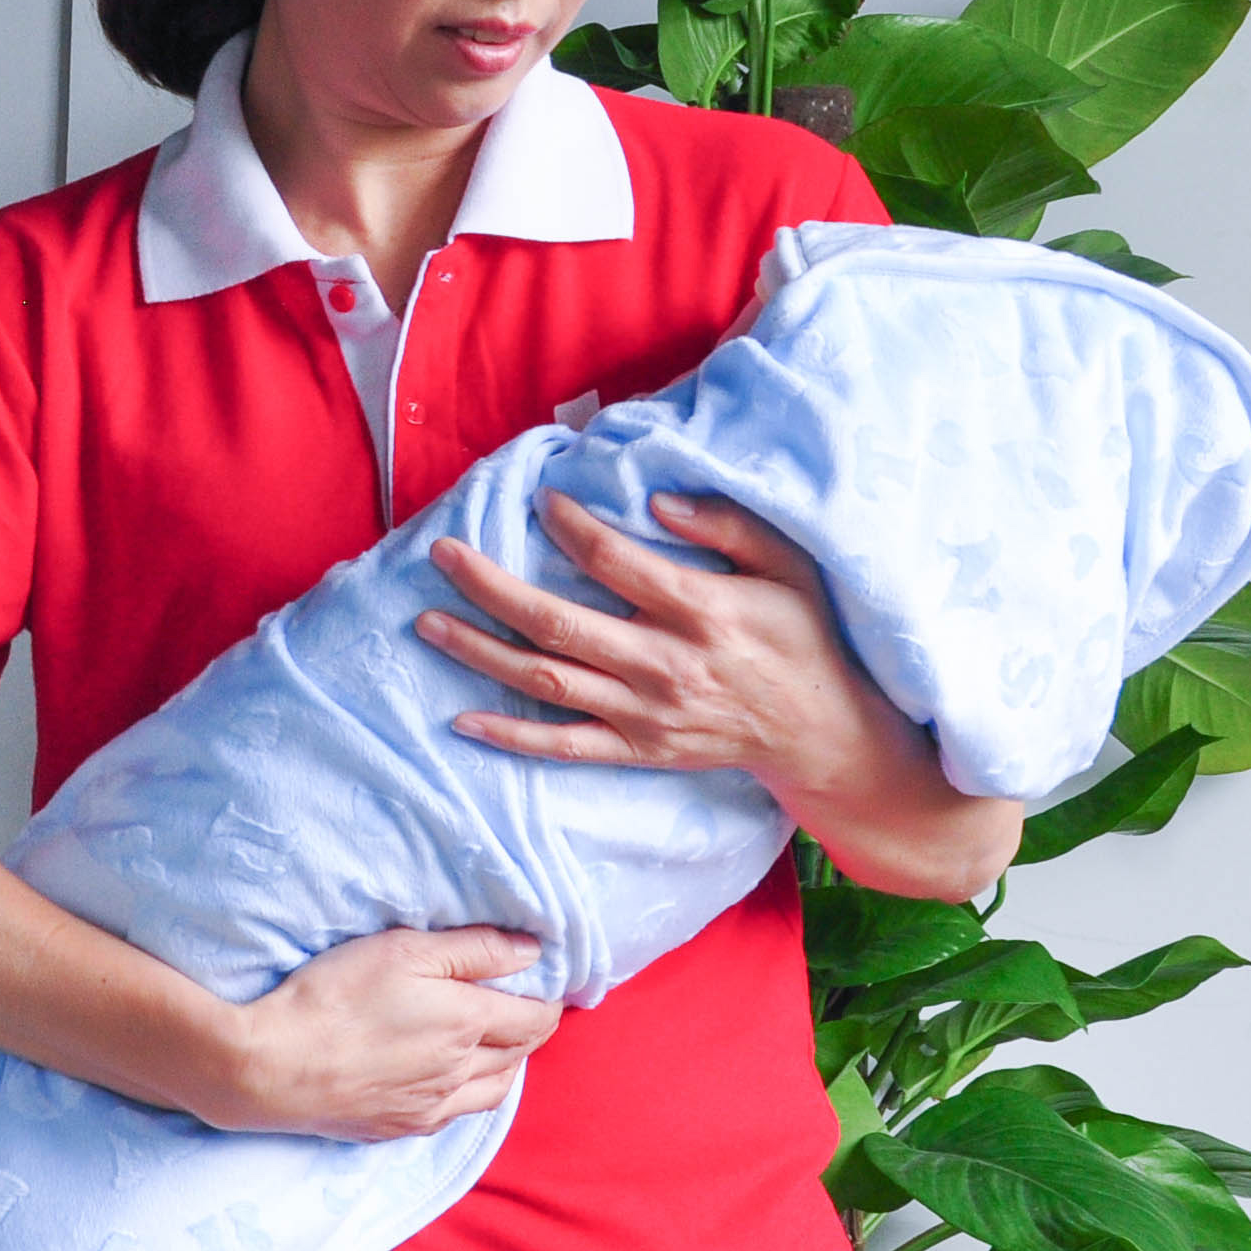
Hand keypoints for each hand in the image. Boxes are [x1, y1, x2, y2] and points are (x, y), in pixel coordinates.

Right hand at [205, 925, 557, 1142]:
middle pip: (521, 1054)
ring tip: (492, 1043)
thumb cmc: (335, 998)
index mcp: (469, 1023)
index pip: (537, 1017)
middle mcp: (462, 1072)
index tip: (544, 983)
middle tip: (520, 1005)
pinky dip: (470, 1093)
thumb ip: (473, 949)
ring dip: (506, 1065)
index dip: (548, 998)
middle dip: (530, 1028)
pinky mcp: (403, 1127)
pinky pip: (458, 1114)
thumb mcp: (402, 950)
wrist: (273, 1068)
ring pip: (496, 1091)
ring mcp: (434, 1106)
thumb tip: (531, 951)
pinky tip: (452, 1079)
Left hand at [413, 490, 1022, 902]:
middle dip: (490, 587)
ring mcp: (645, 714)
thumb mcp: (788, 566)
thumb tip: (657, 500)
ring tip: (427, 621)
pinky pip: (562, 746)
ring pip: (545, 681)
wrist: (824, 734)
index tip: (540, 500)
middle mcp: (663, 665)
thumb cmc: (804, 636)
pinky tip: (462, 716)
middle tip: (442, 554)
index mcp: (700, 611)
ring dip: (480, 651)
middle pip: (556, 622)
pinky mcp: (638, 750)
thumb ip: (728, 526)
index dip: (570, 528)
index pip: (614, 563)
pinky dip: (510, 735)